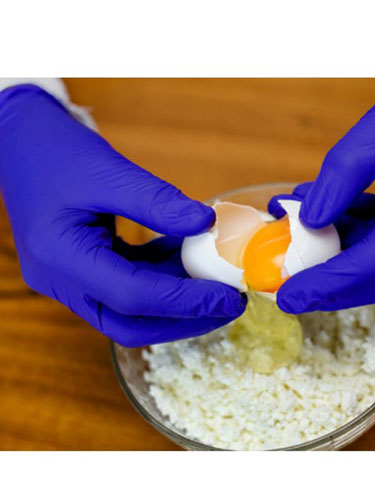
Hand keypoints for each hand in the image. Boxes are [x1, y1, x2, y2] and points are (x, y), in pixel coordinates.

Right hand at [0, 85, 244, 345]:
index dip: (186, 301)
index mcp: (60, 256)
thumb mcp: (109, 169)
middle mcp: (60, 280)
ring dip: (175, 301)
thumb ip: (158, 201)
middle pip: (129, 323)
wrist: (18, 143)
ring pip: (129, 311)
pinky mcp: (80, 272)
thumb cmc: (55, 151)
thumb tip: (208, 224)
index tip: (229, 297)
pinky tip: (186, 260)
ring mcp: (68, 280)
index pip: (133, 296)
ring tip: (215, 282)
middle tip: (228, 305)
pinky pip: (125, 287)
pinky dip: (159, 279)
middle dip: (184, 320)